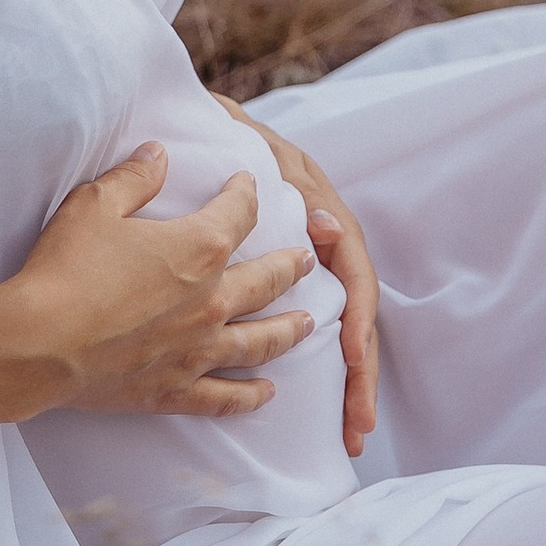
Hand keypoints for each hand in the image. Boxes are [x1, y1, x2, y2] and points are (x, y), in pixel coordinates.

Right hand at [0, 142, 318, 430]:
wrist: (37, 343)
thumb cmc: (64, 269)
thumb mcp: (94, 204)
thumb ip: (134, 177)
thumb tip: (159, 154)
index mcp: (198, 249)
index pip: (239, 214)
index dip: (246, 194)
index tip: (249, 185)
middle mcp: (212, 301)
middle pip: (266, 281)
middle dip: (290, 267)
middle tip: (307, 260)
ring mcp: (198, 350)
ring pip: (261, 341)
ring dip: (288, 331)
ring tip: (308, 324)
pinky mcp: (175, 390)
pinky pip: (225, 398)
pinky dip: (250, 396)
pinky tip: (266, 393)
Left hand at [222, 100, 379, 459]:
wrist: (185, 115)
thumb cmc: (206, 124)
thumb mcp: (230, 128)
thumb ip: (258, 159)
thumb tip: (306, 216)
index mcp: (312, 194)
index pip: (348, 257)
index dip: (353, 307)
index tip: (348, 351)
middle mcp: (319, 226)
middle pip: (355, 305)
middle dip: (360, 366)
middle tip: (358, 421)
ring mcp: (308, 253)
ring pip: (343, 323)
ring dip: (353, 378)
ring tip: (355, 429)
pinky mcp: (290, 274)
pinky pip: (316, 326)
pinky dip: (328, 368)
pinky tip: (333, 409)